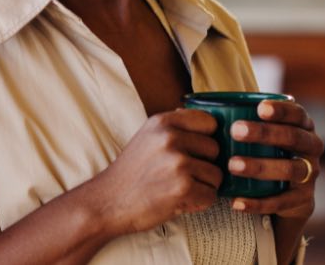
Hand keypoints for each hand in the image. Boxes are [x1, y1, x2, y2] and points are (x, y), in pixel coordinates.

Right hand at [85, 109, 222, 235]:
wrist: (108, 202)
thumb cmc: (131, 173)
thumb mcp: (147, 137)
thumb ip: (175, 128)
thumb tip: (209, 122)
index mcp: (162, 122)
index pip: (209, 122)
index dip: (206, 139)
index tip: (196, 151)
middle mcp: (170, 138)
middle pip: (215, 149)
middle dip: (205, 166)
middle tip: (184, 175)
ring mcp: (177, 162)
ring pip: (216, 174)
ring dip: (203, 186)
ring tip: (180, 189)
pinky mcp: (182, 188)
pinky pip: (211, 195)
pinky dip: (200, 203)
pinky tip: (181, 201)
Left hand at [226, 99, 322, 221]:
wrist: (284, 194)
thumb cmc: (264, 152)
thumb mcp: (259, 134)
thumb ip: (238, 118)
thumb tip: (187, 107)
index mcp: (303, 126)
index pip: (297, 113)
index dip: (281, 110)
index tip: (259, 108)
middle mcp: (311, 147)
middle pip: (293, 138)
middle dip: (265, 133)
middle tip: (235, 131)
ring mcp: (310, 174)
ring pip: (290, 169)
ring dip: (260, 166)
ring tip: (232, 165)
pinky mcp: (304, 200)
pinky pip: (282, 202)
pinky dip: (259, 203)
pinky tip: (237, 201)